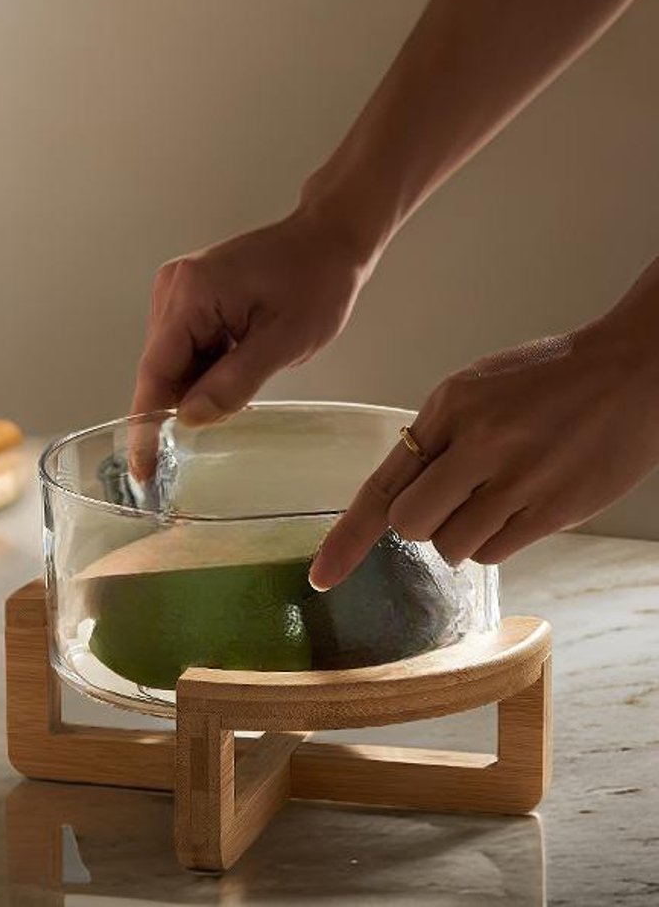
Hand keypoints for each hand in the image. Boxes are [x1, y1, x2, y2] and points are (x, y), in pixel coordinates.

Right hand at [130, 207, 369, 428]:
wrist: (328, 239)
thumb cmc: (315, 280)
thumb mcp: (283, 341)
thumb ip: (233, 383)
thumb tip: (190, 419)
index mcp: (190, 294)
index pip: (156, 371)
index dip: (147, 424)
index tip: (142, 468)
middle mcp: (173, 288)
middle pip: (164, 367)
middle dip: (189, 400)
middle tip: (231, 415)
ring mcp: (179, 290)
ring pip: (176, 361)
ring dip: (204, 382)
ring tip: (252, 370)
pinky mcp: (190, 296)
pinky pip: (188, 346)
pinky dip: (209, 366)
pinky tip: (242, 361)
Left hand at [309, 323, 658, 588]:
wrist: (631, 371)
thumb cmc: (547, 378)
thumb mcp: (476, 388)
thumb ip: (438, 436)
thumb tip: (403, 493)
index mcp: (449, 405)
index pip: (382, 484)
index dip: (348, 538)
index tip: (321, 577)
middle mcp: (478, 443)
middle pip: (410, 525)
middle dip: (420, 523)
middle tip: (450, 498)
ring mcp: (518, 479)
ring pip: (452, 547)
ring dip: (460, 534)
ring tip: (494, 495)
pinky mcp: (554, 509)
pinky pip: (495, 552)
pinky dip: (494, 541)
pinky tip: (518, 505)